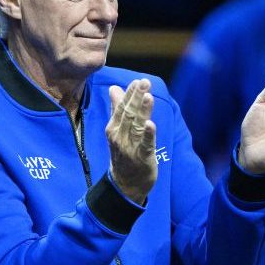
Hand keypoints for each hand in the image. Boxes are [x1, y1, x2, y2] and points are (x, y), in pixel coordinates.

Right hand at [106, 79, 156, 204]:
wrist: (125, 184)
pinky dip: (148, 134)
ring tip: (148, 96)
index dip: (130, 94)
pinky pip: (145, 144)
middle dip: (137, 98)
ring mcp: (130, 147)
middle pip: (128, 114)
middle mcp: (119, 136)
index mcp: (113, 128)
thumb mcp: (117, 130)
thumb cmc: (123, 153)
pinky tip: (150, 124)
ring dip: (143, 111)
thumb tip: (114, 88)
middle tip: (144, 82)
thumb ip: (116, 109)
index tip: (138, 81)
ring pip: (137, 126)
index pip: (121, 107)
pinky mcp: (142, 158)